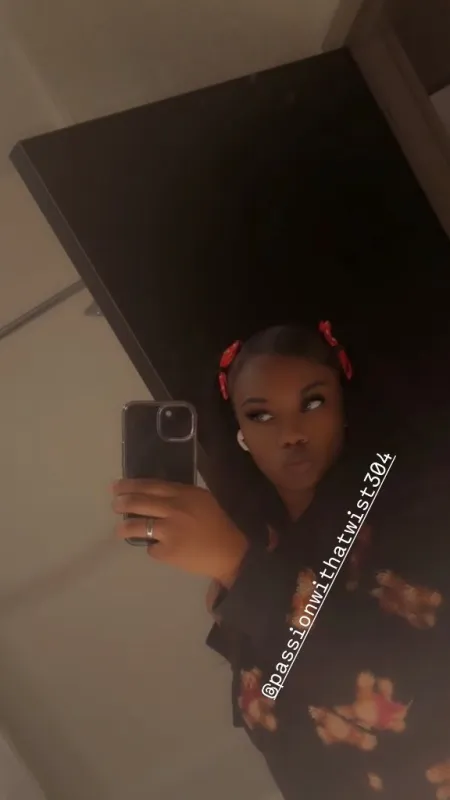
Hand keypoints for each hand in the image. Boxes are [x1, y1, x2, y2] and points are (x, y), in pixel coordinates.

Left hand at [112, 479, 248, 585]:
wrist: (230, 552)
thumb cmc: (217, 524)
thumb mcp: (201, 500)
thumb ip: (179, 496)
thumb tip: (152, 495)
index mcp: (183, 494)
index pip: (150, 486)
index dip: (131, 485)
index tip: (118, 486)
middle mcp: (174, 509)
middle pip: (139, 503)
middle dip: (122, 502)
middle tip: (114, 505)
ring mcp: (169, 531)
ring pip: (137, 526)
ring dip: (124, 527)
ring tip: (120, 530)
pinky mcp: (167, 551)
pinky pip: (151, 548)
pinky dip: (152, 548)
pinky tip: (156, 548)